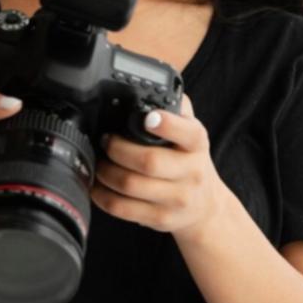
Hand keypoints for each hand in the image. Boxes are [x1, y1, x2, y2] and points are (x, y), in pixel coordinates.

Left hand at [91, 94, 224, 241]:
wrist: (205, 206)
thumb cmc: (189, 161)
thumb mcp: (190, 132)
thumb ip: (175, 107)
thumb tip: (152, 84)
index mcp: (197, 144)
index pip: (187, 133)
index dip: (167, 125)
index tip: (148, 118)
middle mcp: (191, 172)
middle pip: (148, 162)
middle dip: (117, 149)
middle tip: (105, 141)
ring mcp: (177, 199)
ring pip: (131, 186)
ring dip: (105, 172)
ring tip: (98, 162)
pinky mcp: (161, 219)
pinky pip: (123, 208)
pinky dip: (103, 195)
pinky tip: (97, 185)